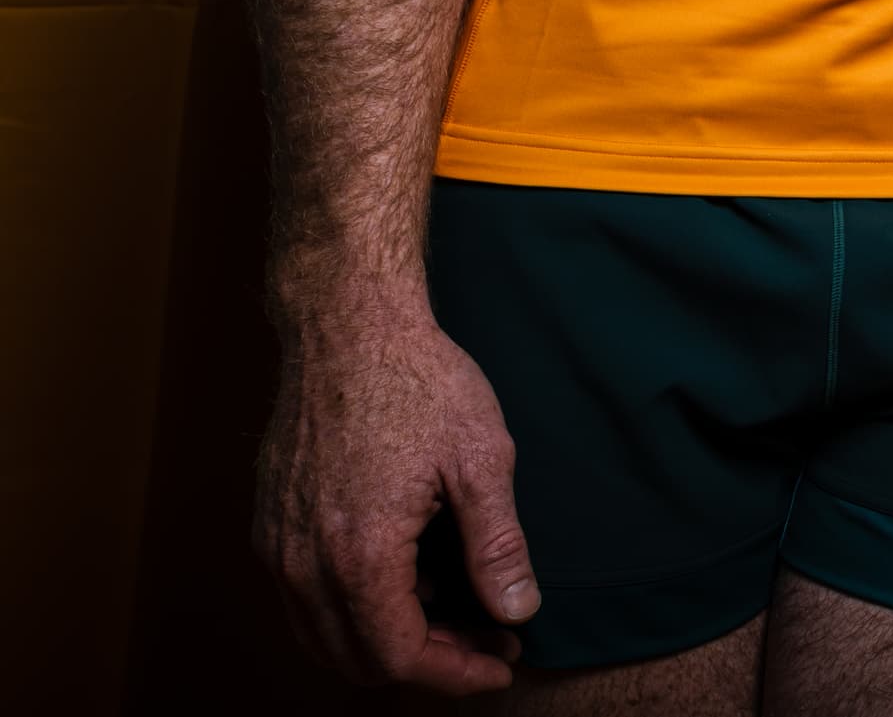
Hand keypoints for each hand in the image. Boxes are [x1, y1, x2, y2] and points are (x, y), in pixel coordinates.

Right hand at [254, 291, 537, 691]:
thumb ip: (498, 546)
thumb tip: (519, 610)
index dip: (456, 672)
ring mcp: (277, 546)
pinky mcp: (269, 525)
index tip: (501, 662)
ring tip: (455, 607)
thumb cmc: (419, 381)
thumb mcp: (482, 458)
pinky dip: (352, 609)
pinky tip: (408, 573)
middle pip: (357, 659)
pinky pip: (302, 600)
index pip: (400, 656)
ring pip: (323, 636)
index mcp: (359, 554)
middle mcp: (302, 563)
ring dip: (386, 639)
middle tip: (487, 636)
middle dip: (428, 661)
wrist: (347, 326)